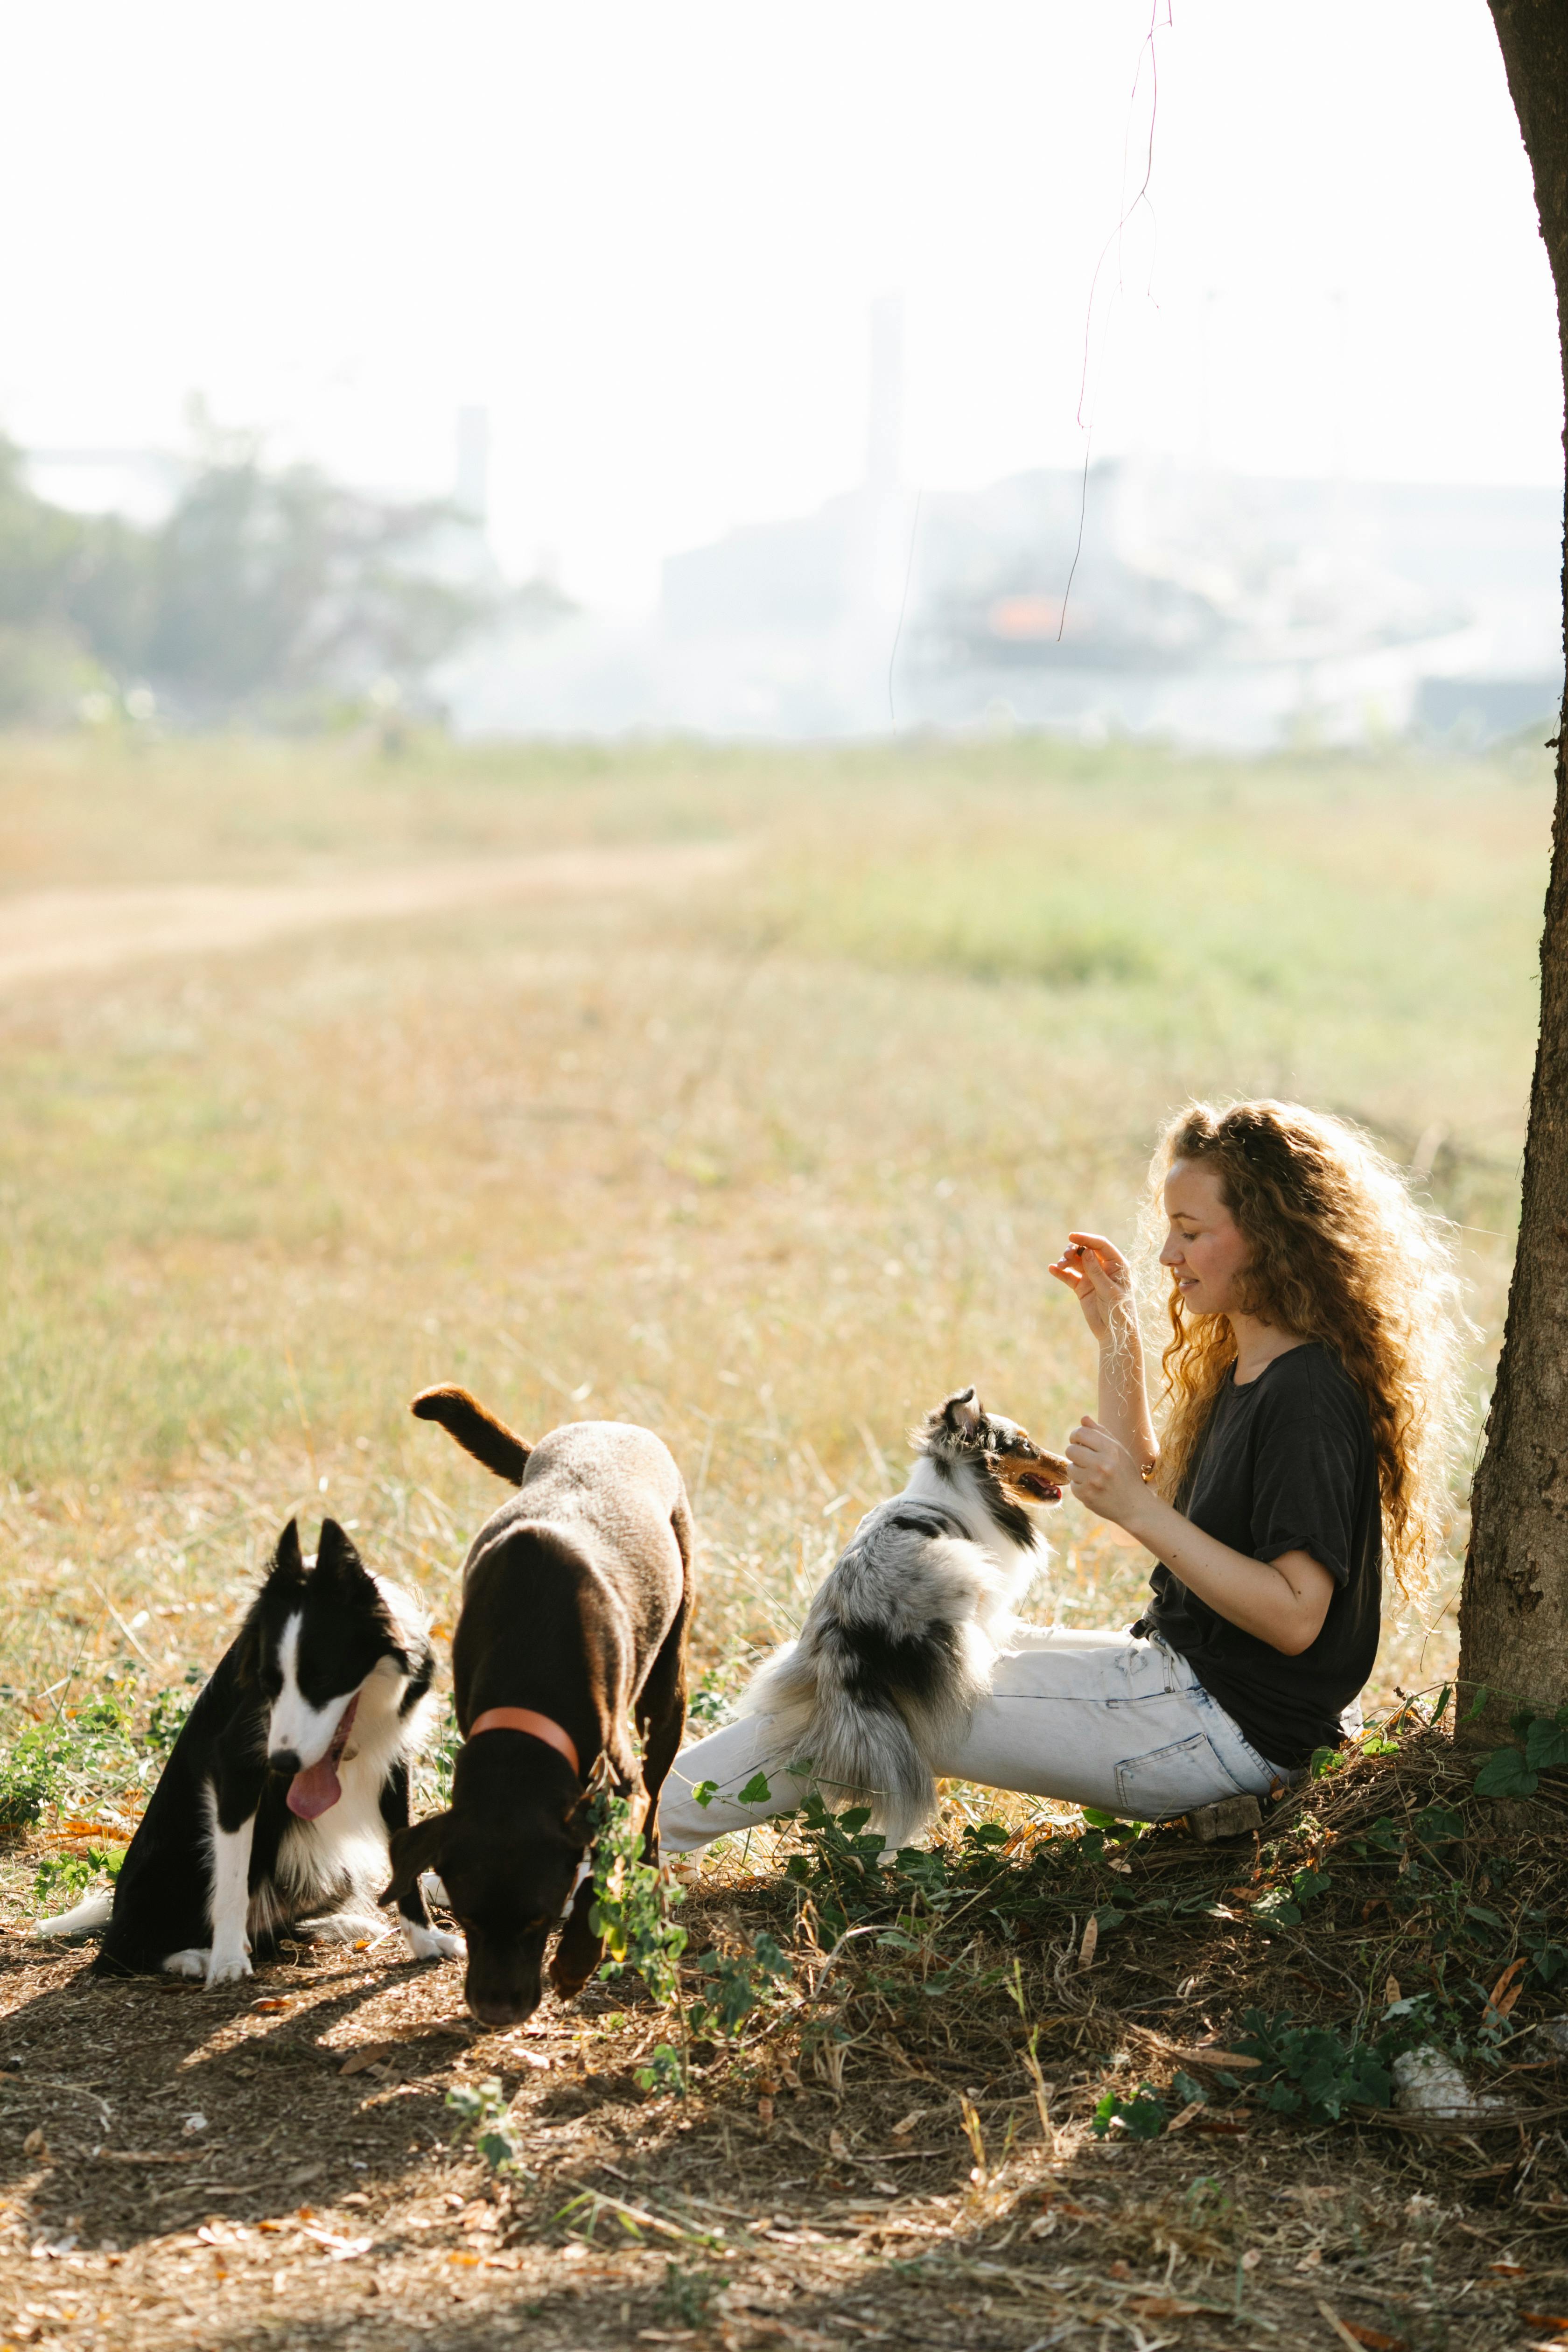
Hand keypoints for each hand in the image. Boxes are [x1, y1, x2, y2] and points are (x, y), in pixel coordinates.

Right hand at [1048, 1231, 1135, 1346]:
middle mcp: (1104, 1268)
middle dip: (1074, 1250)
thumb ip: (1096, 1271)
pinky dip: (1061, 1272)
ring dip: (1067, 1260)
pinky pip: (1069, 1276)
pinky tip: (1052, 1269)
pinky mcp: (1082, 1288)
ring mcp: (1092, 1277)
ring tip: (1060, 1265)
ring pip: (1076, 1262)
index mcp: (1117, 1265)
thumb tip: (1087, 1251)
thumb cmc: (1119, 1311)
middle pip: (1086, 1250)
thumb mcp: (1109, 1290)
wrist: (1114, 1334)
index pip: (1101, 1245)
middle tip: (1066, 1255)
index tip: (1071, 1236)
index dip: (1087, 1238)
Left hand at [1064, 1415, 1149, 1530]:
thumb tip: (1083, 1418)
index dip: (1076, 1436)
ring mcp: (1093, 1481)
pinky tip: (1094, 1488)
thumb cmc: (1125, 1474)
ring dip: (1078, 1472)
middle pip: (1071, 1449)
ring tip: (1093, 1476)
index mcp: (1111, 1449)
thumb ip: (1101, 1433)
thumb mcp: (1119, 1451)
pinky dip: (1080, 1486)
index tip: (1079, 1442)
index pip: (1081, 1433)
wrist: (1135, 1505)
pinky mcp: (1086, 1495)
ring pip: (1070, 1468)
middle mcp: (1102, 1464)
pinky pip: (1072, 1484)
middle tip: (1086, 1461)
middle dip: (1076, 1454)